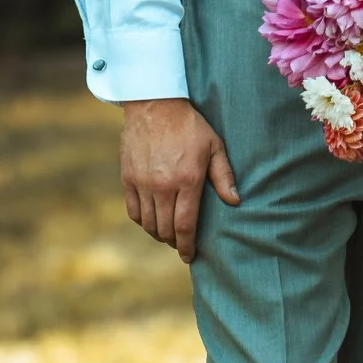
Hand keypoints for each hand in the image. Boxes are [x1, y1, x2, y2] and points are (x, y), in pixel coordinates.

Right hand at [120, 98, 239, 263]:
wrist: (155, 105)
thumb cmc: (190, 126)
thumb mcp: (215, 146)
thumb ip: (224, 176)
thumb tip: (235, 201)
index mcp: (187, 180)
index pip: (185, 225)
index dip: (188, 246)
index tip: (190, 257)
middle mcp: (162, 186)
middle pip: (165, 229)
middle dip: (175, 242)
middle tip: (182, 243)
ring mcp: (142, 183)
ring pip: (148, 223)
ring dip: (158, 233)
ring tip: (168, 234)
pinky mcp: (128, 177)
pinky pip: (133, 210)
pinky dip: (142, 221)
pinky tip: (151, 221)